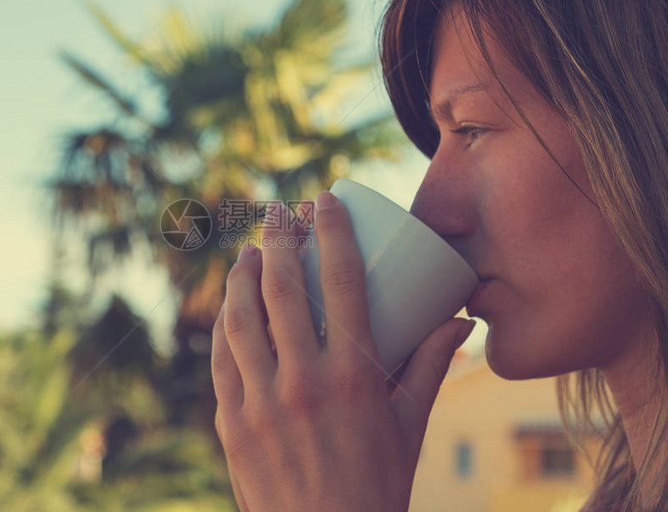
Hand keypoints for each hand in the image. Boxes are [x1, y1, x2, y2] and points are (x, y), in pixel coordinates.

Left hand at [211, 193, 474, 511]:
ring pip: (241, 319)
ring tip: (250, 255)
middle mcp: (303, 381)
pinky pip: (222, 360)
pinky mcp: (232, 423)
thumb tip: (461, 321)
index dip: (332, 231)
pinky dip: (225, 327)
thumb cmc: (377, 483)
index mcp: (354, 376)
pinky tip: (230, 310)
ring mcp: (260, 403)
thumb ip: (430, 366)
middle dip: (279, 239)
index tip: (323, 201)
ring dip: (242, 277)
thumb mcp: (410, 424)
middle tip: (278, 213)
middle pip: (283, 288)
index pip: (343, 282)